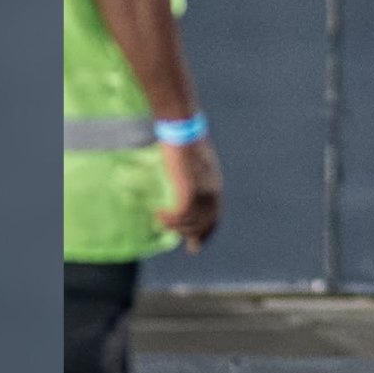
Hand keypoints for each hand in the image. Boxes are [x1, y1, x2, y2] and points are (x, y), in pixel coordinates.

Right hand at [158, 138, 222, 253]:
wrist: (181, 126)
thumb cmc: (182, 141)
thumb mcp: (191, 163)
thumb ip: (190, 179)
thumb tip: (182, 189)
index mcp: (215, 185)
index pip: (214, 217)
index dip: (205, 233)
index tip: (195, 246)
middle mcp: (212, 191)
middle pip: (203, 224)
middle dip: (188, 234)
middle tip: (172, 235)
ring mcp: (202, 191)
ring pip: (190, 222)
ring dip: (174, 225)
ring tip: (160, 218)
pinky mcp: (189, 189)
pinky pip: (180, 215)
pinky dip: (168, 218)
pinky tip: (158, 213)